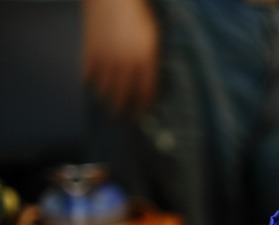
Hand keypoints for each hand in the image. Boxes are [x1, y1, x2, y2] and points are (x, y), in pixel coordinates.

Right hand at [81, 0, 159, 114]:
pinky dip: (92, 82)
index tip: (143, 113)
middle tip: (124, 116)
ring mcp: (106, 58)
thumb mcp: (153, 39)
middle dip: (124, 108)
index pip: (146, 91)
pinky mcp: (90, 51)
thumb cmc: (138, 16)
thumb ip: (151, 61)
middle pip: (124, 95)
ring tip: (109, 104)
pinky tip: (95, 86)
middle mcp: (126, 63)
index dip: (144, 105)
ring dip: (107, 98)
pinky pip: (89, 75)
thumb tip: (149, 82)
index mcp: (145, 60)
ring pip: (105, 88)